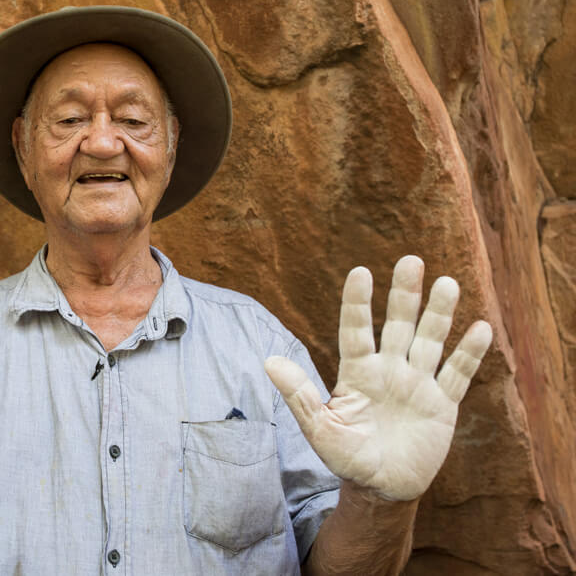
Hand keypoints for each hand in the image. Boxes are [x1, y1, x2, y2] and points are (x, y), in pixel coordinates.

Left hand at [264, 256, 491, 500]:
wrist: (381, 489)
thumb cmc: (346, 457)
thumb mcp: (319, 428)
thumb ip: (298, 394)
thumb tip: (268, 362)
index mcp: (357, 373)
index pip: (356, 330)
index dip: (357, 304)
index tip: (360, 273)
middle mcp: (388, 370)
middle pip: (398, 325)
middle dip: (404, 294)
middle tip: (410, 260)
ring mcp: (417, 384)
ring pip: (430, 341)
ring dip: (439, 314)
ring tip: (447, 283)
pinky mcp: (442, 404)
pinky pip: (458, 374)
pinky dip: (469, 353)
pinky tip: (481, 328)